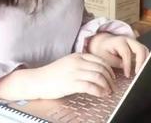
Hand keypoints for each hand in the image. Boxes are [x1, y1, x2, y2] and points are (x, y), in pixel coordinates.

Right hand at [0, 53, 116, 99]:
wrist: (36, 80)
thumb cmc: (52, 74)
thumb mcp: (68, 63)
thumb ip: (81, 64)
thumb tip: (97, 70)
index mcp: (78, 56)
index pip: (100, 61)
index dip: (110, 70)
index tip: (112, 77)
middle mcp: (78, 63)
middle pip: (102, 69)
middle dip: (111, 79)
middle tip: (113, 86)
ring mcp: (74, 73)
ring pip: (99, 77)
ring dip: (107, 86)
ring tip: (109, 92)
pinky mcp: (71, 84)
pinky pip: (91, 87)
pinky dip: (99, 91)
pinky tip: (102, 94)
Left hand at [88, 33, 148, 77]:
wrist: (102, 43)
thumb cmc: (102, 50)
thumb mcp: (104, 57)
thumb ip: (115, 62)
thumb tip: (126, 67)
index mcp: (119, 41)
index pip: (127, 53)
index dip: (128, 65)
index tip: (127, 75)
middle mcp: (128, 40)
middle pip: (140, 48)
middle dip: (141, 61)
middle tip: (139, 73)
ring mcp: (134, 43)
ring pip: (144, 50)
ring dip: (145, 60)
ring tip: (141, 72)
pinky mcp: (136, 47)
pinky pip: (143, 52)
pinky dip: (144, 60)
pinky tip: (141, 68)